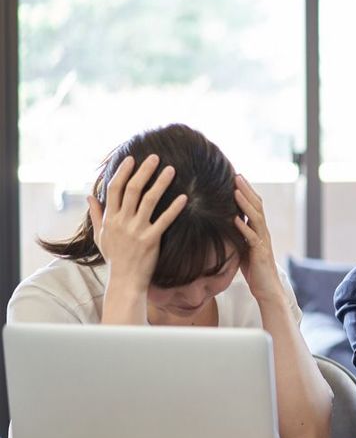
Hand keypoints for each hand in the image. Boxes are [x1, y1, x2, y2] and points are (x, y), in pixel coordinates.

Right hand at [88, 154, 187, 291]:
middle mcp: (122, 222)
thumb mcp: (100, 236)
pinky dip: (174, 208)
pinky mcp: (151, 240)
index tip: (131, 159)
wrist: (124, 280)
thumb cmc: (114, 257)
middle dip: (143, 171)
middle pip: (132, 190)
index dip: (122, 172)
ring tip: (171, 169)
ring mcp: (136, 231)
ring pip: (148, 201)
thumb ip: (96, 215)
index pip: (114, 189)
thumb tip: (89, 197)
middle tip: (155, 157)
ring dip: (160, 183)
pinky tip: (184, 197)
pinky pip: (164, 220)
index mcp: (110, 219)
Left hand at [234, 174, 284, 302]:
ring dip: (245, 203)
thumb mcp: (243, 249)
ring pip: (256, 218)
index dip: (247, 192)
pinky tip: (235, 219)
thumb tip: (223, 226)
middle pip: (257, 207)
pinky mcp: (260, 253)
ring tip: (236, 190)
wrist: (268, 290)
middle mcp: (263, 233)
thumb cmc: (255, 271)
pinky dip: (243, 227)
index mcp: (259, 231)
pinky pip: (252, 238)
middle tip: (237, 175)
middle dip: (247, 190)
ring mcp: (263, 242)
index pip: (255, 206)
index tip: (236, 177)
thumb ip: (237, 237)